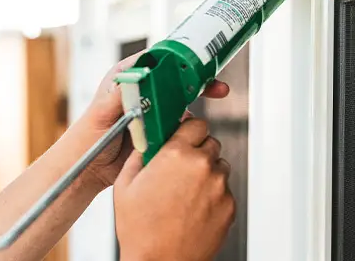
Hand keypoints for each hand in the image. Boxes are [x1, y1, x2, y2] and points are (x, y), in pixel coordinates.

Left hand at [78, 52, 229, 189]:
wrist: (88, 170)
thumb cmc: (86, 139)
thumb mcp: (101, 112)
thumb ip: (119, 96)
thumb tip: (137, 80)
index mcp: (126, 77)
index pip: (156, 59)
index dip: (178, 58)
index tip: (196, 61)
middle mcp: (141, 90)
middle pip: (175, 77)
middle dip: (197, 78)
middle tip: (216, 85)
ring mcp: (152, 110)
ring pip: (180, 99)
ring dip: (196, 100)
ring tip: (214, 98)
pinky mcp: (159, 129)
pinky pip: (179, 123)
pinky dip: (189, 124)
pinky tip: (195, 127)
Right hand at [114, 118, 234, 260]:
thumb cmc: (141, 230)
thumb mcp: (125, 185)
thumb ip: (140, 154)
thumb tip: (148, 139)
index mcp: (176, 154)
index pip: (196, 123)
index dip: (188, 130)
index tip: (184, 136)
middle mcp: (202, 166)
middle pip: (210, 143)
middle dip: (197, 152)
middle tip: (181, 169)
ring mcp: (219, 186)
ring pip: (219, 167)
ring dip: (206, 173)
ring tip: (186, 194)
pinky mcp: (229, 205)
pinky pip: (225, 191)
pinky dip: (213, 196)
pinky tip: (194, 209)